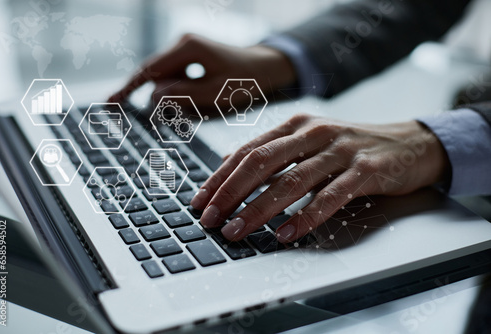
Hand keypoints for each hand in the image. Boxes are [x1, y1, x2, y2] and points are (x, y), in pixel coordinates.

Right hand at [108, 34, 295, 111]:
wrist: (265, 67)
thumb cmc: (245, 80)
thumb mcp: (215, 93)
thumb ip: (183, 95)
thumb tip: (152, 96)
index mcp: (188, 48)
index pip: (150, 70)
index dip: (129, 88)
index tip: (111, 104)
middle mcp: (183, 43)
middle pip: (155, 74)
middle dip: (158, 96)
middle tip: (169, 117)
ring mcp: (186, 48)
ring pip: (165, 77)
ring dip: (173, 95)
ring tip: (199, 105)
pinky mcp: (190, 56)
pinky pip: (176, 76)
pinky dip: (179, 91)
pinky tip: (194, 99)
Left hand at [190, 114, 449, 242]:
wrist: (410, 143)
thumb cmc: (352, 146)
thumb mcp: (309, 141)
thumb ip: (272, 150)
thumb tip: (229, 160)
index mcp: (296, 125)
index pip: (248, 150)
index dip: (220, 176)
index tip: (201, 201)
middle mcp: (314, 132)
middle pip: (261, 162)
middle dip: (231, 193)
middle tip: (212, 218)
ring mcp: (340, 149)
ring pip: (291, 180)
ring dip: (259, 209)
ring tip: (238, 230)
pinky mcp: (365, 169)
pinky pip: (330, 196)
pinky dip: (305, 216)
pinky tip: (287, 234)